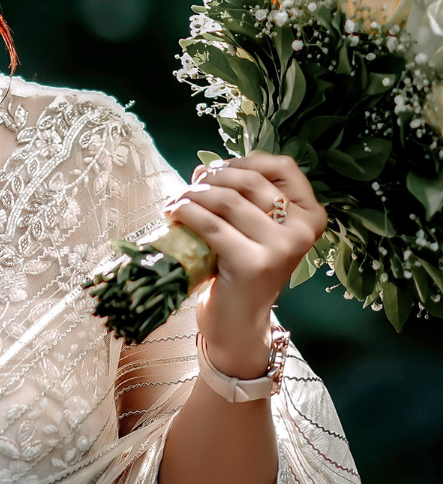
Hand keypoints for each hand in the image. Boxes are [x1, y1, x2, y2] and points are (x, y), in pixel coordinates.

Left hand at [168, 154, 326, 377]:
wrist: (238, 323)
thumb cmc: (242, 268)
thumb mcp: (250, 228)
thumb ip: (238, 195)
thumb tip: (203, 166)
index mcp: (311, 216)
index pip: (283, 166)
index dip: (244, 160)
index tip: (216, 170)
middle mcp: (302, 230)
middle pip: (248, 180)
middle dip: (211, 178)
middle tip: (188, 189)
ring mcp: (281, 248)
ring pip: (226, 199)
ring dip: (193, 195)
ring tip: (176, 203)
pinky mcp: (252, 263)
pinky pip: (210, 224)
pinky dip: (185, 213)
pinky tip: (173, 215)